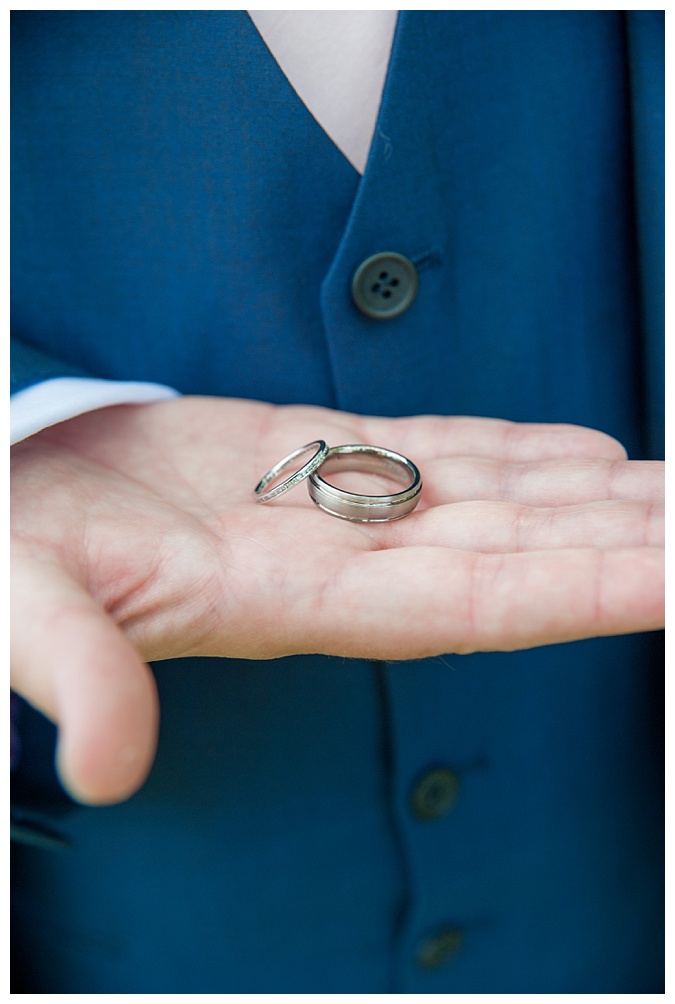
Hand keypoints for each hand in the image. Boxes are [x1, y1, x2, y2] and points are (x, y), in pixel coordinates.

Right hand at [11, 397, 663, 803]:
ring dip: (583, 496)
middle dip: (614, 539)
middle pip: (505, 553)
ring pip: (484, 501)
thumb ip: (77, 670)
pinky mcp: (298, 453)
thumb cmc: (1, 556)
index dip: (575, 588)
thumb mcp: (21, 607)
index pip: (464, 601)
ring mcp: (320, 504)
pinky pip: (428, 453)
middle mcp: (327, 561)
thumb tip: (110, 768)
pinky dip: (508, 450)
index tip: (674, 571)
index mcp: (283, 600)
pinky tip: (581, 452)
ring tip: (674, 486)